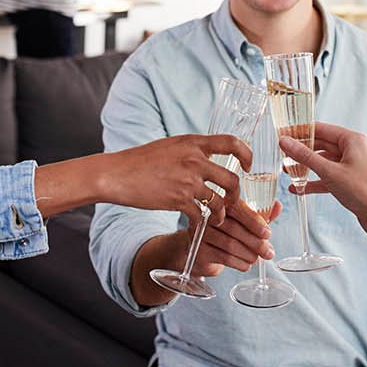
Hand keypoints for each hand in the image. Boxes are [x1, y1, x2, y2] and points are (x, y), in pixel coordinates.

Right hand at [102, 134, 251, 225]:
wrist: (117, 174)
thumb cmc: (141, 160)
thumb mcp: (170, 146)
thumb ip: (191, 150)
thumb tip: (208, 157)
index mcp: (193, 143)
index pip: (232, 143)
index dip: (247, 155)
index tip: (248, 166)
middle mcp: (194, 160)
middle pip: (232, 180)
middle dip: (236, 195)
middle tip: (232, 201)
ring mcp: (187, 181)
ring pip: (220, 201)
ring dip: (222, 213)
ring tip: (218, 218)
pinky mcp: (178, 200)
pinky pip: (201, 215)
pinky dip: (203, 222)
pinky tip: (200, 224)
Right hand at [193, 199, 281, 274]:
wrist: (201, 250)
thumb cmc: (224, 233)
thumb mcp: (243, 222)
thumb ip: (260, 214)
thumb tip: (278, 206)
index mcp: (220, 204)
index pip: (237, 208)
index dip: (254, 221)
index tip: (268, 233)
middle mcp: (207, 216)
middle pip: (234, 228)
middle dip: (256, 242)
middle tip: (269, 252)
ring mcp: (201, 233)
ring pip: (230, 244)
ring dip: (249, 254)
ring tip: (257, 259)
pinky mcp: (199, 251)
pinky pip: (224, 258)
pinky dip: (240, 263)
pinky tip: (246, 265)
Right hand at [280, 122, 366, 236]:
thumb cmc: (363, 190)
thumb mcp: (329, 171)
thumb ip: (304, 156)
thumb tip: (285, 142)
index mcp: (352, 140)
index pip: (321, 129)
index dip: (300, 132)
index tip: (283, 134)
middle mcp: (352, 149)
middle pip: (320, 145)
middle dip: (301, 151)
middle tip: (282, 155)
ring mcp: (351, 165)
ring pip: (323, 162)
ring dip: (305, 167)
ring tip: (286, 171)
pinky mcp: (349, 181)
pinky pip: (327, 177)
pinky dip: (313, 181)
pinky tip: (298, 188)